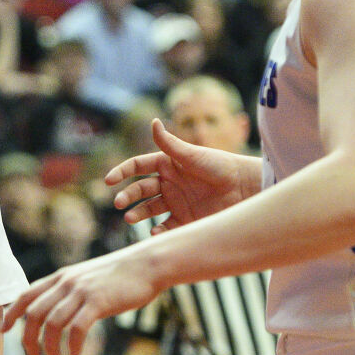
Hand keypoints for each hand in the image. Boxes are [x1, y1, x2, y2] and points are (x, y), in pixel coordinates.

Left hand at [3, 248, 159, 354]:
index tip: (3, 330)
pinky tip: (76, 354)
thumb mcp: (85, 280)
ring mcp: (81, 291)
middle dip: (28, 337)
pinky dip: (73, 344)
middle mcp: (65, 282)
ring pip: (53, 322)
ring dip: (50, 346)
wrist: (144, 265)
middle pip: (35, 312)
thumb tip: (54, 315)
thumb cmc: (116, 277)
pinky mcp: (98, 301)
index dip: (11, 312)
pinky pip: (77, 327)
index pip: (26, 294)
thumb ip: (68, 293)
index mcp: (60, 277)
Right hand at [105, 118, 254, 230]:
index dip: (122, 172)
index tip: (109, 180)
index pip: (137, 167)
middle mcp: (168, 183)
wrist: (246, 189)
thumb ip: (170, 143)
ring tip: (129, 219)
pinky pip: (167, 227)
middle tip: (118, 203)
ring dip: (138, 213)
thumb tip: (153, 121)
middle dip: (128, 196)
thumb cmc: (220, 166)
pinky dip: (158, 232)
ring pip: (150, 209)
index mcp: (166, 164)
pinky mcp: (187, 220)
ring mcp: (177, 203)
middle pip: (141, 189)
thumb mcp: (192, 155)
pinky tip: (154, 232)